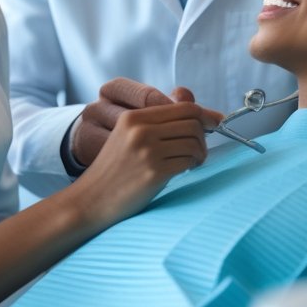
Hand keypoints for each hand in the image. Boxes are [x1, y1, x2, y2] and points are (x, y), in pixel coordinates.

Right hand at [71, 101, 219, 229]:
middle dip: (203, 136)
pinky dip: (192, 166)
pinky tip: (184, 171)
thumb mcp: (128, 136)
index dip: (204, 115)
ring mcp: (146, 151)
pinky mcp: (154, 172)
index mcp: (133, 117)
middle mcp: (140, 129)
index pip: (183, 106)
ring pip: (194, 141)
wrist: (91, 200)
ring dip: (200, 153)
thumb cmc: (114, 170)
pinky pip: (188, 161)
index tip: (215, 124)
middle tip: (198, 150)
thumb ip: (157, 121)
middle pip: (193, 121)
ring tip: (191, 162)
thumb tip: (200, 111)